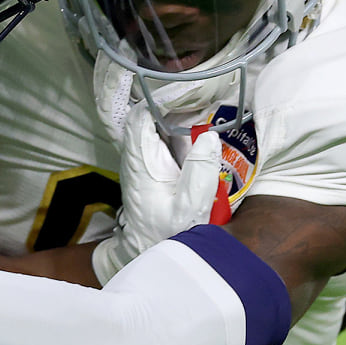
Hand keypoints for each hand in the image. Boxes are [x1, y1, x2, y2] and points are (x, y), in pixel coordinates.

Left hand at [92, 103, 223, 283]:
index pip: (139, 118)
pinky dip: (177, 127)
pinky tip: (197, 126)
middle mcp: (136, 157)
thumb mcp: (189, 210)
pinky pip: (160, 137)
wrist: (150, 253)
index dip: (161, 99)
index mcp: (140, 163)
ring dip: (176, 114)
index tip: (188, 91)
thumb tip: (209, 137)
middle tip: (202, 95)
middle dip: (172, 101)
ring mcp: (141, 160)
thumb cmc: (168, 235)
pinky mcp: (150, 166)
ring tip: (203, 104)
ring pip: (153, 125)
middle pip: (146, 116)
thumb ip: (199, 173)